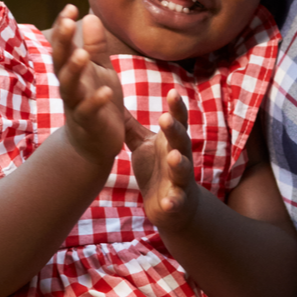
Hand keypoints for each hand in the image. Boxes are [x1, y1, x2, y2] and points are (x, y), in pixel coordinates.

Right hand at [51, 6, 124, 164]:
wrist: (95, 144)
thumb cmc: (96, 102)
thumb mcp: (100, 70)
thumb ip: (95, 47)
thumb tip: (90, 16)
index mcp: (72, 71)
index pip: (64, 45)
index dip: (64, 27)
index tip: (70, 7)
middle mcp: (70, 86)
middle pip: (60, 62)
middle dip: (62, 43)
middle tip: (66, 23)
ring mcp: (77, 105)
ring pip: (70, 86)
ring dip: (74, 70)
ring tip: (81, 54)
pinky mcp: (89, 124)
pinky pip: (89, 112)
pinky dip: (96, 102)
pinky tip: (105, 92)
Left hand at [127, 90, 197, 229]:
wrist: (172, 206)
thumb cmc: (157, 169)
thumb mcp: (142, 145)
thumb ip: (131, 126)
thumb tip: (114, 102)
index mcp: (170, 142)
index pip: (176, 120)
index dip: (176, 107)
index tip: (173, 91)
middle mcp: (179, 156)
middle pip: (180, 140)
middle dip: (174, 130)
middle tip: (165, 118)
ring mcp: (179, 179)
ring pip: (182, 169)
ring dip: (178, 163)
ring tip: (173, 157)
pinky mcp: (177, 200)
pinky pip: (176, 200)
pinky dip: (172, 202)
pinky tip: (167, 203)